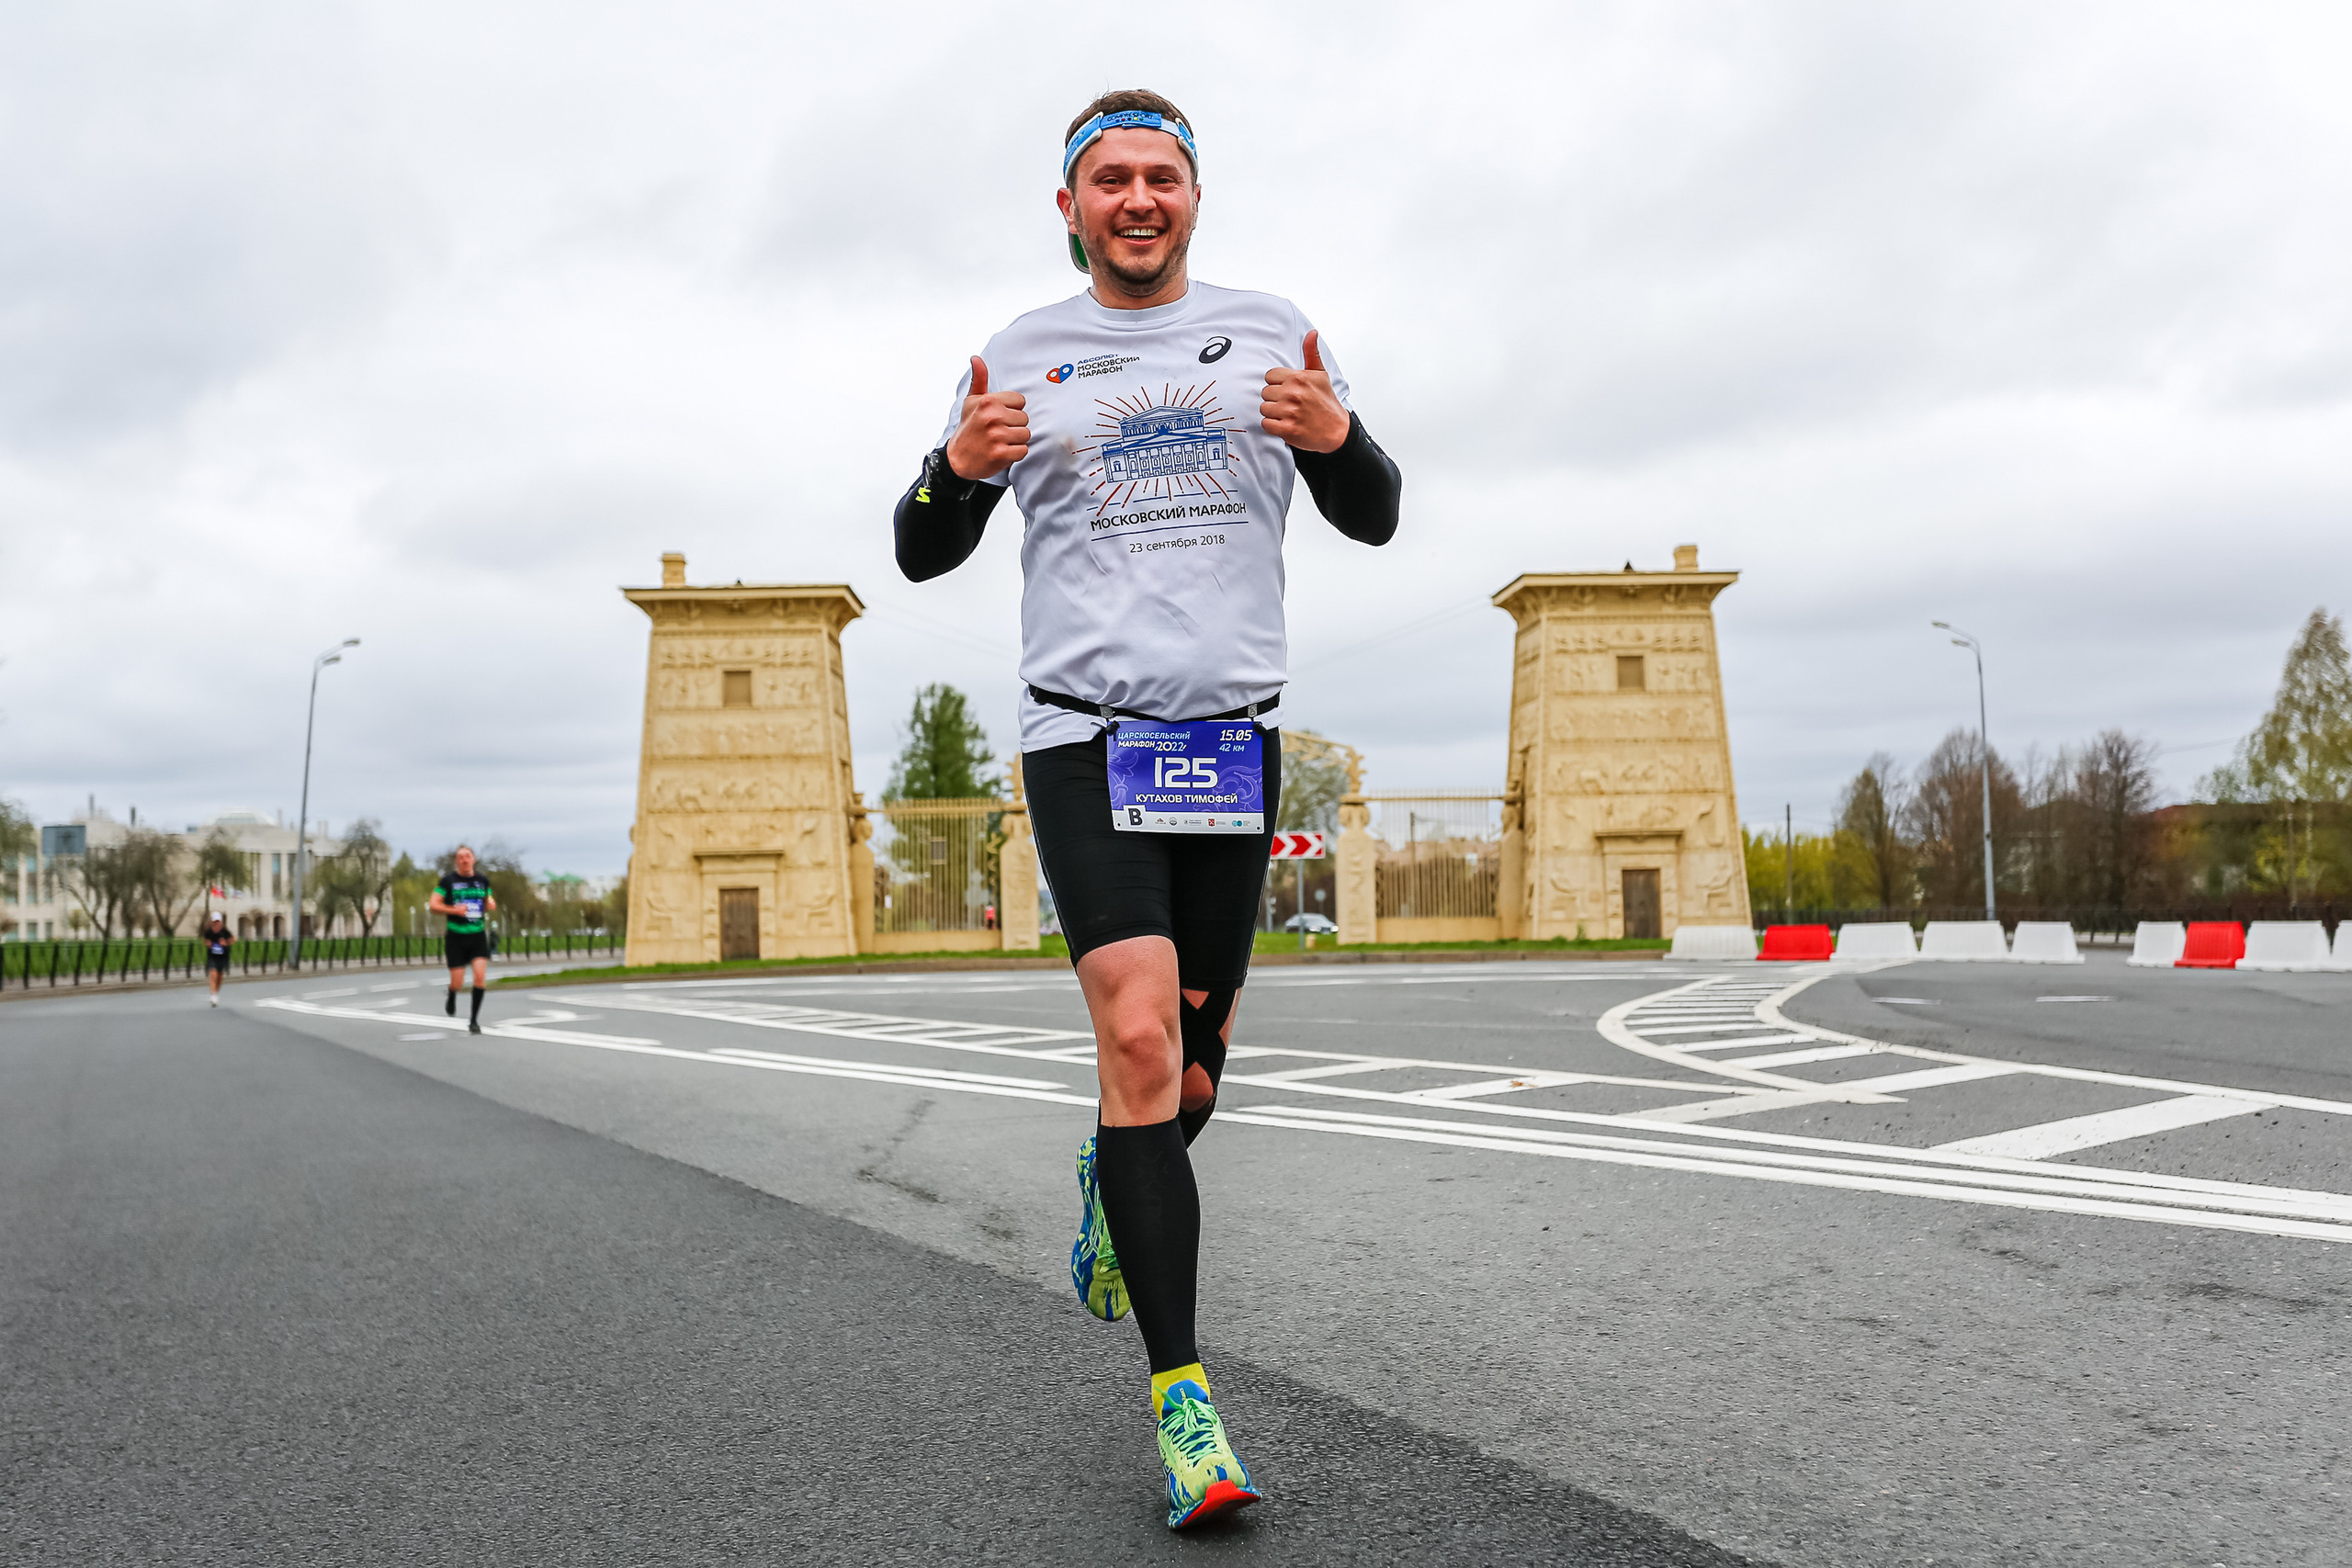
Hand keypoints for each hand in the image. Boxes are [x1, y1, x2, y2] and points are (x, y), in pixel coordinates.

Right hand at [943, 356, 1029, 479]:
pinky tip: (1001, 451)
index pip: (1020, 401)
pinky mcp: (1001, 453)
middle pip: (1024, 418)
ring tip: (1000, 441)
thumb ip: (979, 379)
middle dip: (1014, 425)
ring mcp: (997, 436)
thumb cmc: (968, 428)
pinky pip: (1023, 450)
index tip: (998, 417)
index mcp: (988, 401)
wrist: (957, 459)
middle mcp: (993, 416)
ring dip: (1015, 440)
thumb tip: (976, 358)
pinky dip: (1015, 453)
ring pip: (1026, 434)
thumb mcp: (971, 401)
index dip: (1011, 409)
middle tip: (997, 431)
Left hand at [1260, 330, 1349, 453]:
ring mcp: (1289, 412)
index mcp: (1298, 378)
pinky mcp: (1287, 429)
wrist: (1336, 430)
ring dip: (1273, 413)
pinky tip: (1286, 424)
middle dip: (1275, 399)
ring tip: (1288, 414)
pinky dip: (1274, 427)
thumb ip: (1311, 353)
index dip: (1278, 384)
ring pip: (1264, 408)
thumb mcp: (1320, 374)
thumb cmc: (1326, 402)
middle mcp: (1293, 393)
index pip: (1269, 376)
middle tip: (1290, 404)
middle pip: (1265, 392)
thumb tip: (1312, 333)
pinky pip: (1266, 424)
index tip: (1288, 390)